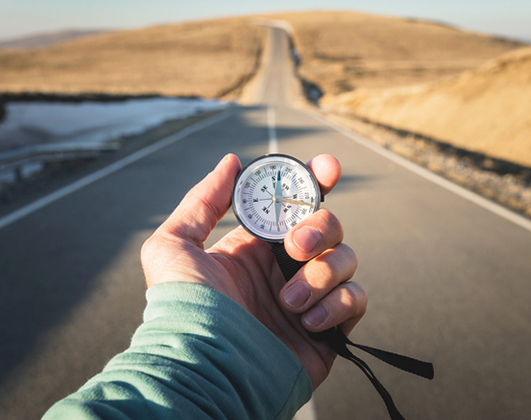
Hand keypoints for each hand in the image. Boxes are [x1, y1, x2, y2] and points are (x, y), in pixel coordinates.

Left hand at [140, 153, 366, 388]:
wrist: (204, 368)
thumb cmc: (182, 309)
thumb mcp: (174, 245)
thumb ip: (202, 200)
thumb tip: (232, 163)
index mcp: (256, 246)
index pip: (295, 205)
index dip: (316, 181)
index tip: (325, 168)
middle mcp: (285, 268)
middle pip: (329, 226)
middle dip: (319, 228)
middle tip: (294, 248)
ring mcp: (309, 298)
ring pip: (347, 259)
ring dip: (320, 273)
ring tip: (287, 302)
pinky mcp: (328, 329)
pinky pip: (356, 299)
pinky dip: (337, 304)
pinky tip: (306, 322)